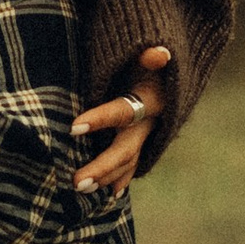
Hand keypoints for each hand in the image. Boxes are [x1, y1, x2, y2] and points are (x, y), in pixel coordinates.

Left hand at [74, 45, 171, 196]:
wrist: (171, 67)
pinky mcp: (144, 140)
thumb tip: (158, 54)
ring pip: (128, 161)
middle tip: (76, 182)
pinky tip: (108, 193)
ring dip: (106, 177)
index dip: (100, 119)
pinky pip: (133, 163)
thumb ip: (148, 54)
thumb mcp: (145, 50)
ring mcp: (148, 134)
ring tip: (81, 189)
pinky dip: (121, 178)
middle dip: (102, 166)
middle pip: (126, 148)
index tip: (73, 127)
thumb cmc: (147, 54)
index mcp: (151, 98)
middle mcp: (151, 121)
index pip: (123, 111)